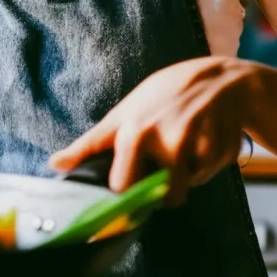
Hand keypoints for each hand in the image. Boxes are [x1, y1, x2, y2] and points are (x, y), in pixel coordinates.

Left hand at [50, 56, 260, 206]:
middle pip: (165, 197)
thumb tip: (54, 165)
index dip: (125, 194)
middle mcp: (167, 141)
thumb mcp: (122, 114)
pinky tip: (203, 140)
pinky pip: (207, 175)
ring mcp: (198, 147)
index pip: (123, 186)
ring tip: (181, 147)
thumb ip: (90, 144)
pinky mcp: (223, 152)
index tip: (127, 192)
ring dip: (185, 176)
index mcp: (135, 133)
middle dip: (162, 193)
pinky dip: (204, 165)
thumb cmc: (161, 96)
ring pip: (187, 188)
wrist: (220, 79)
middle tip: (160, 169)